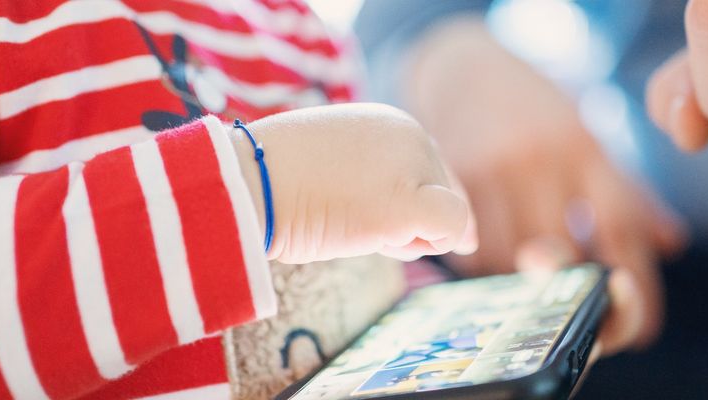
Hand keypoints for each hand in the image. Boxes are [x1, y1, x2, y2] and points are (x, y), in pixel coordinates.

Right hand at [231, 103, 477, 264]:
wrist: (247, 182)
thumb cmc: (280, 184)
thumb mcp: (336, 173)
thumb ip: (381, 186)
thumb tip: (460, 234)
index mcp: (391, 124)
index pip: (429, 177)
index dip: (406, 208)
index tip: (357, 207)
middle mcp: (412, 135)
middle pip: (437, 200)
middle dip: (405, 224)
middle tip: (346, 213)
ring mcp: (415, 167)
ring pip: (445, 219)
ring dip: (405, 237)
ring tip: (349, 218)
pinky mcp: (412, 202)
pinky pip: (452, 229)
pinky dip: (430, 241)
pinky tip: (382, 235)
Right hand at [405, 18, 686, 351]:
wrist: (462, 64)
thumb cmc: (534, 111)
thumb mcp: (585, 138)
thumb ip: (628, 193)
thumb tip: (672, 244)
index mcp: (587, 148)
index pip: (623, 229)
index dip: (637, 288)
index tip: (639, 324)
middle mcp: (544, 155)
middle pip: (566, 255)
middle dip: (571, 290)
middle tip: (571, 302)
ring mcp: (495, 166)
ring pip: (511, 260)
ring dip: (521, 283)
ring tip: (524, 273)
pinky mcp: (452, 177)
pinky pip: (471, 248)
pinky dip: (485, 265)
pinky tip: (491, 252)